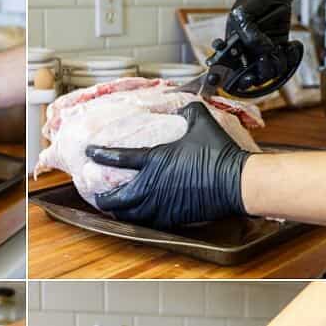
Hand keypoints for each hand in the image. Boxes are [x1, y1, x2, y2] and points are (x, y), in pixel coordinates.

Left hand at [89, 102, 248, 228]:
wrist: (235, 182)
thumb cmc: (218, 152)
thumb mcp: (201, 122)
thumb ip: (187, 111)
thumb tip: (184, 105)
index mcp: (155, 159)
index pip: (117, 158)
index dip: (100, 155)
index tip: (89, 153)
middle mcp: (153, 184)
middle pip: (117, 196)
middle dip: (103, 197)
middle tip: (96, 194)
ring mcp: (162, 204)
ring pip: (130, 213)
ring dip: (118, 210)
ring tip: (111, 208)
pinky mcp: (174, 217)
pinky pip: (148, 221)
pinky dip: (137, 219)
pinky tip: (136, 216)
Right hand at [223, 0, 306, 72]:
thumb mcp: (243, 15)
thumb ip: (250, 36)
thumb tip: (265, 51)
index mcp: (233, 45)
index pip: (229, 69)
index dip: (234, 80)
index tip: (242, 79)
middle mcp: (248, 51)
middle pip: (252, 76)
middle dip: (261, 73)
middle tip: (266, 58)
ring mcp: (264, 51)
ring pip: (270, 71)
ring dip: (278, 64)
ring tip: (281, 48)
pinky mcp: (280, 47)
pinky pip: (286, 62)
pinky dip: (291, 57)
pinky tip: (291, 46)